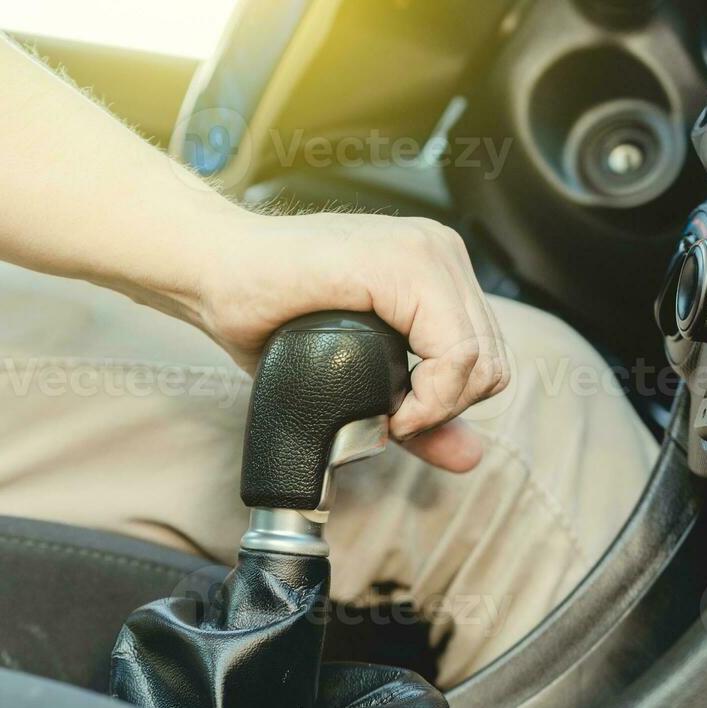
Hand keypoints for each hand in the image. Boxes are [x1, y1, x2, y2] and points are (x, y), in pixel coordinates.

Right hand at [194, 211, 510, 473]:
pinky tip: (390, 408)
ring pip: (481, 360)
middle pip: (494, 363)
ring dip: (437, 406)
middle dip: (446, 410)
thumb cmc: (268, 314)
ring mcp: (425, 251)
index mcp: (437, 266)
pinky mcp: (402, 263)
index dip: (452, 407)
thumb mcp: (359, 376)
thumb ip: (422, 413)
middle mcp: (440, 250)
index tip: (399, 423)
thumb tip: (471, 458)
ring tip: (387, 413)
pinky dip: (430, 398)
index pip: (490, 356)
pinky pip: (455, 352)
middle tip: (391, 420)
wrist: (212, 273)